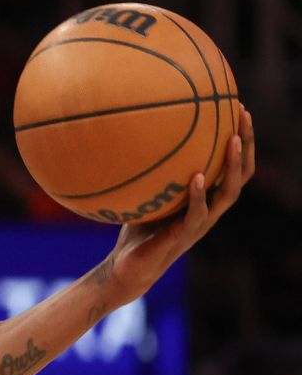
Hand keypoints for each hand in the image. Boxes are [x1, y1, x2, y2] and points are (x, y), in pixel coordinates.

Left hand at [97, 108, 255, 304]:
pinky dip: (197, 196)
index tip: (238, 108)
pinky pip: (196, 215)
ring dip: (232, 166)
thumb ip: (150, 170)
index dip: (241, 140)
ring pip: (227, 193)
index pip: (232, 166)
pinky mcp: (183, 237)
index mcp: (205, 198)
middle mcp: (209, 209)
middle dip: (246, 144)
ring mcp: (199, 224)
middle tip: (243, 115)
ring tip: (234, 141)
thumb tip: (133, 132)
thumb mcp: (146, 192)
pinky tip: (196, 178)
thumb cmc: (136, 227)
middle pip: (239, 174)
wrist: (128, 267)